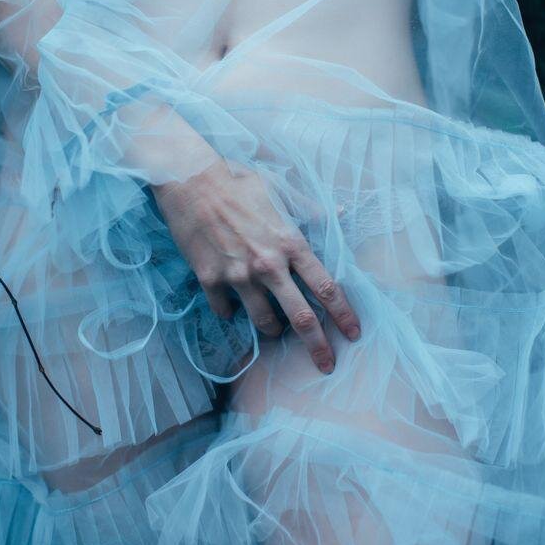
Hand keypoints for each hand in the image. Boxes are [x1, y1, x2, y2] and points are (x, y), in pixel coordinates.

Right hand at [152, 158, 360, 373]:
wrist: (190, 180)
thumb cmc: (237, 182)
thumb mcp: (279, 190)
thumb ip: (310, 209)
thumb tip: (339, 213)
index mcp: (291, 243)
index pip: (326, 287)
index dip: (344, 315)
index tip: (354, 334)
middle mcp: (269, 265)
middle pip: (300, 317)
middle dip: (318, 346)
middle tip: (327, 365)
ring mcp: (238, 275)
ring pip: (264, 321)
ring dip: (272, 329)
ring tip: (274, 328)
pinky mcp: (210, 279)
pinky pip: (225, 311)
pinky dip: (230, 312)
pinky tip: (231, 306)